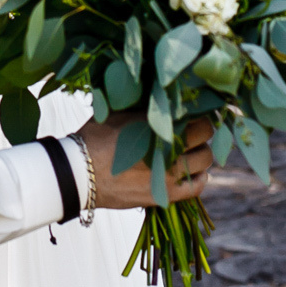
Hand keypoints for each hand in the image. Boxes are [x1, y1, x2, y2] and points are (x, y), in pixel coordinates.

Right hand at [80, 115, 212, 210]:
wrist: (80, 172)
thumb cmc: (96, 136)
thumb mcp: (119, 110)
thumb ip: (144, 104)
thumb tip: (161, 91)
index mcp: (159, 125)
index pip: (200, 119)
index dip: (200, 114)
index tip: (194, 113)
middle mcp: (170, 149)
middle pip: (205, 139)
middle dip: (201, 134)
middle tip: (192, 131)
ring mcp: (169, 174)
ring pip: (204, 162)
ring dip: (200, 155)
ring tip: (189, 152)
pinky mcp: (165, 194)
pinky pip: (197, 187)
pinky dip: (198, 178)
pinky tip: (190, 172)